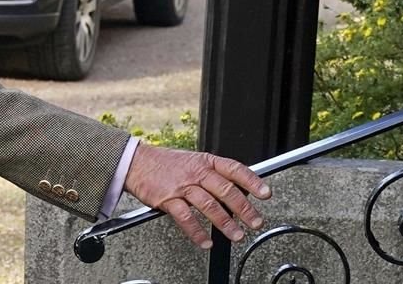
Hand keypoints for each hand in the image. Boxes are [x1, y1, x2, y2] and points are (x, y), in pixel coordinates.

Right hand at [123, 144, 271, 248]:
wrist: (136, 162)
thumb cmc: (166, 164)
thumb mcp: (193, 161)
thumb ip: (214, 173)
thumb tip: (239, 189)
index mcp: (205, 162)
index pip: (234, 169)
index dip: (252, 181)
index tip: (265, 194)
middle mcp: (195, 172)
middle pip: (224, 190)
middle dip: (243, 208)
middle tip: (255, 222)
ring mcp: (182, 186)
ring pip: (208, 205)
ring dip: (224, 222)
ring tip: (236, 235)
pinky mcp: (168, 199)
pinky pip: (185, 217)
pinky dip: (197, 231)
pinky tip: (205, 241)